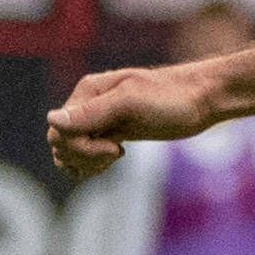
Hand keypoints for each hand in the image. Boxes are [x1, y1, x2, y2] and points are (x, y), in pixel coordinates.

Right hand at [47, 63, 222, 179]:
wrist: (203, 100)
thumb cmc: (172, 98)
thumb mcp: (131, 103)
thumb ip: (92, 112)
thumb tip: (51, 120)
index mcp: (87, 92)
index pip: (59, 130)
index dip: (81, 148)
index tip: (116, 150)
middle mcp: (89, 104)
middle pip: (61, 142)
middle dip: (84, 156)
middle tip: (117, 154)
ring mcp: (100, 120)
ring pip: (71, 150)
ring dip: (86, 162)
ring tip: (116, 157)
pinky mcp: (114, 132)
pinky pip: (87, 152)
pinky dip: (93, 163)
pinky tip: (115, 159)